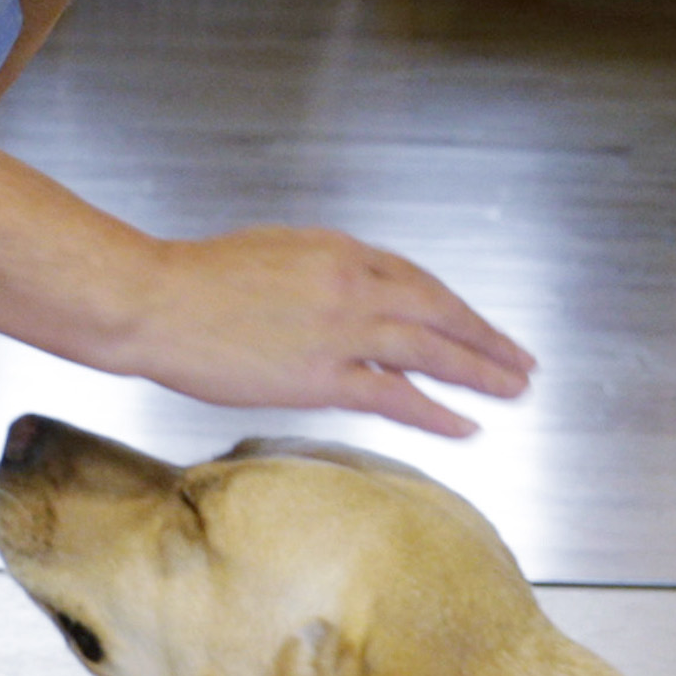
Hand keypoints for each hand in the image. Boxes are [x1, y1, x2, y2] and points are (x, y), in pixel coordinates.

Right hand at [119, 227, 532, 438]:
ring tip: (513, 389)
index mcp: (341, 250)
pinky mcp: (322, 375)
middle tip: (520, 361)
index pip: (417, 281)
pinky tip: (468, 426)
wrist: (154, 300)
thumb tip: (347, 295)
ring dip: (480, 371)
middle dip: (486, 339)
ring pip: (432, 350)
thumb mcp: (273, 251)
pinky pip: (397, 394)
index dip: (454, 308)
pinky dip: (438, 411)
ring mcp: (342, 329)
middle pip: (440, 311)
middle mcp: (354, 284)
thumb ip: (320, 272)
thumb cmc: (195, 278)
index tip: (478, 327)